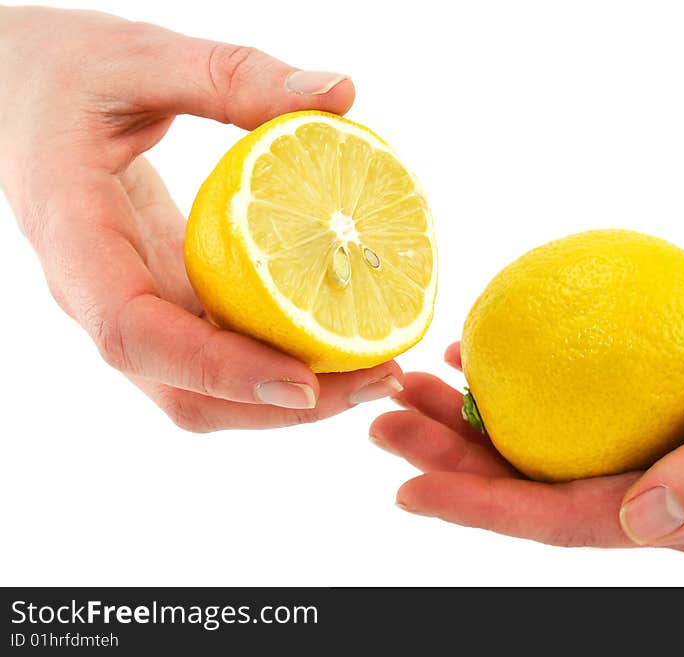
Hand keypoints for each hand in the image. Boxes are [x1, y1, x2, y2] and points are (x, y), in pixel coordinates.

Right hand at [0, 7, 402, 430]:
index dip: (218, 369)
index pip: (133, 333)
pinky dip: (283, 354)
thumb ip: (233, 75)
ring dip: (294, 394)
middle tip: (383, 375)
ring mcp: (134, 305)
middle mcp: (100, 295)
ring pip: (207, 387)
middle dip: (283, 404)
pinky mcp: (166, 298)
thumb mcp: (138, 56)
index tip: (303, 383)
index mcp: (75, 240)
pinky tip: (350, 326)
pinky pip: (223, 348)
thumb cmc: (64, 73)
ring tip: (382, 367)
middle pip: (185, 389)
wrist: (17, 97)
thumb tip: (342, 93)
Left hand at [370, 224, 683, 555]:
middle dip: (453, 466)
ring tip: (408, 388)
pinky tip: (469, 359)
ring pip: (540, 454)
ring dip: (466, 426)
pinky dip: (511, 391)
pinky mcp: (648, 421)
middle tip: (384, 419)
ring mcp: (655, 460)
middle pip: (539, 492)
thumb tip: (641, 524)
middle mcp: (668, 500)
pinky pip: (563, 415)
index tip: (406, 484)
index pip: (571, 523)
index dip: (484, 510)